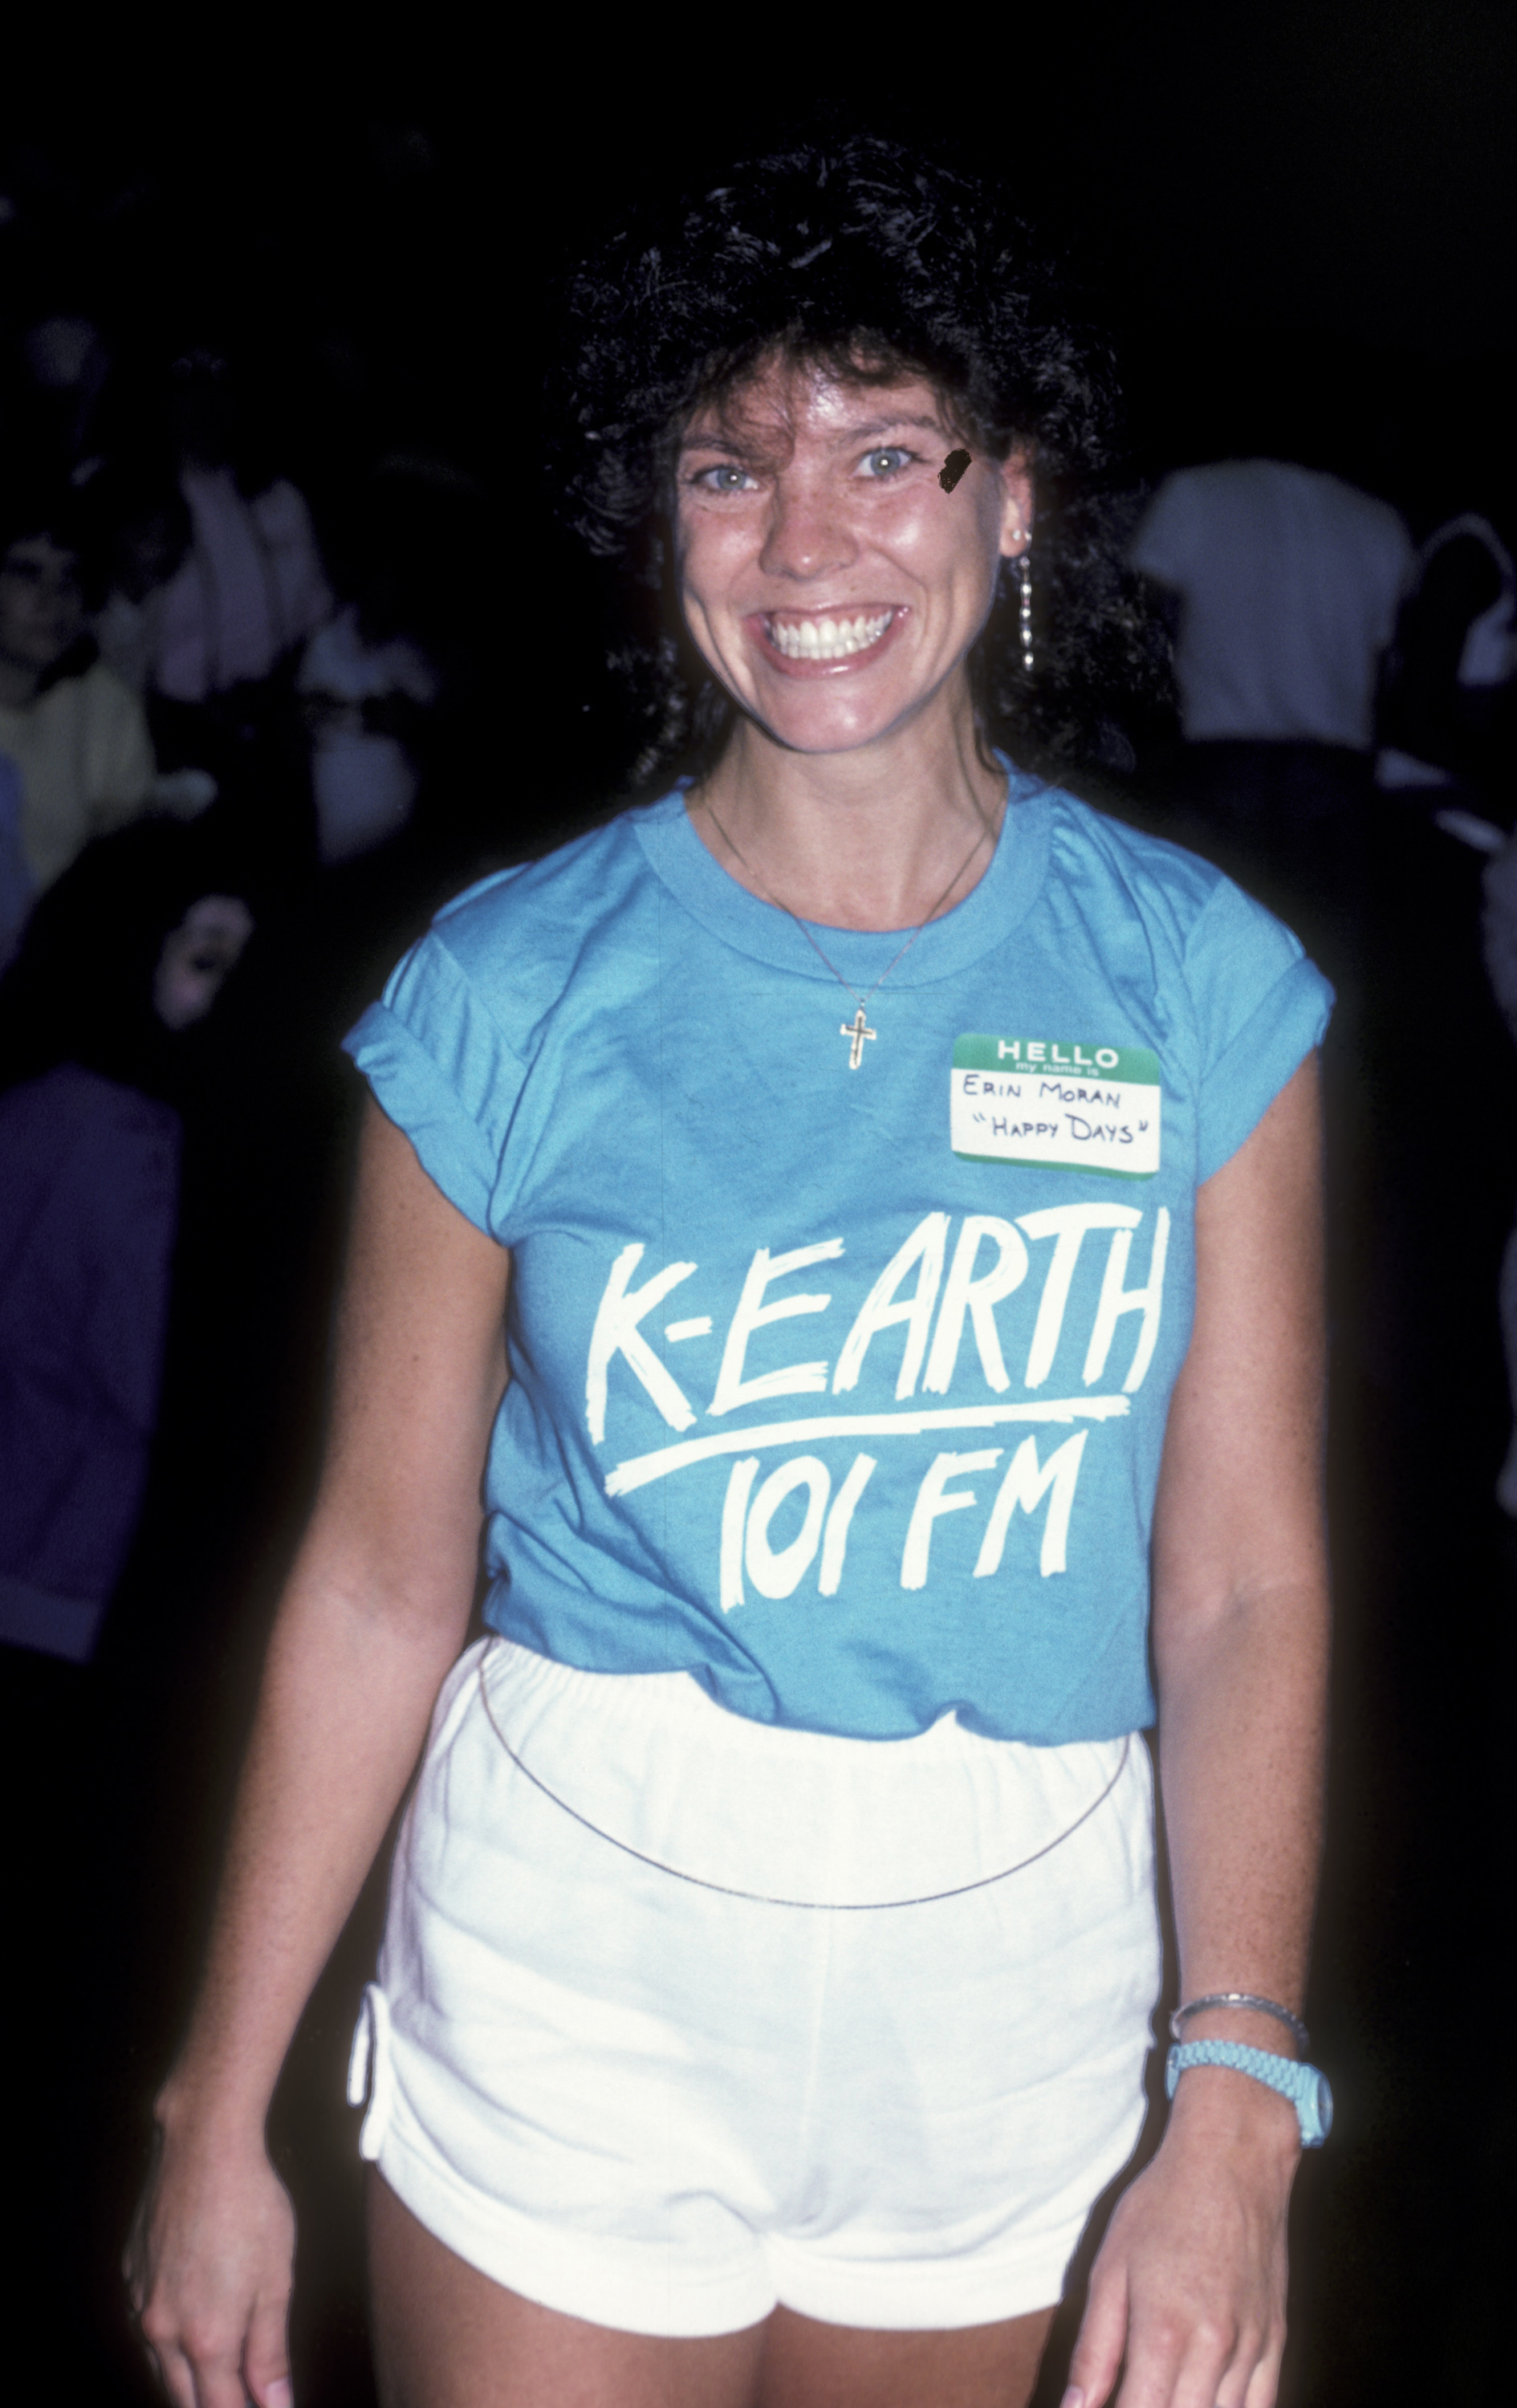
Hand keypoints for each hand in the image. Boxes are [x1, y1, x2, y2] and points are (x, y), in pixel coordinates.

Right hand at [124, 2107, 296, 2407]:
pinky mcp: (130, 2276)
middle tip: (244, 2396)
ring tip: (221, 2375)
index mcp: (206, 2338)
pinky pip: (146, 2326)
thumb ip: (271, 2352)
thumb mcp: (277, 2280)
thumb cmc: (251, 2206)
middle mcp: (163, 2330)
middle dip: (212, 2405)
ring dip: (188, 2379)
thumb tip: (276, 2403)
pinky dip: (168, 2339)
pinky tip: (191, 2323)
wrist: (203, 2145)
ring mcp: (141, 2303)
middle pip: (183, 2399)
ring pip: (160, 2366)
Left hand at [1063, 2069, 1299, 2407]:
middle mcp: (1213, 2349)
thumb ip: (1094, 2350)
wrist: (1233, 2159)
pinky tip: (1203, 2400)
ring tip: (1162, 2392)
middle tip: (1132, 2392)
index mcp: (1163, 2332)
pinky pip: (1262, 2406)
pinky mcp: (1275, 2340)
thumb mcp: (1110, 2269)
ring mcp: (1251, 2348)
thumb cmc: (1162, 2206)